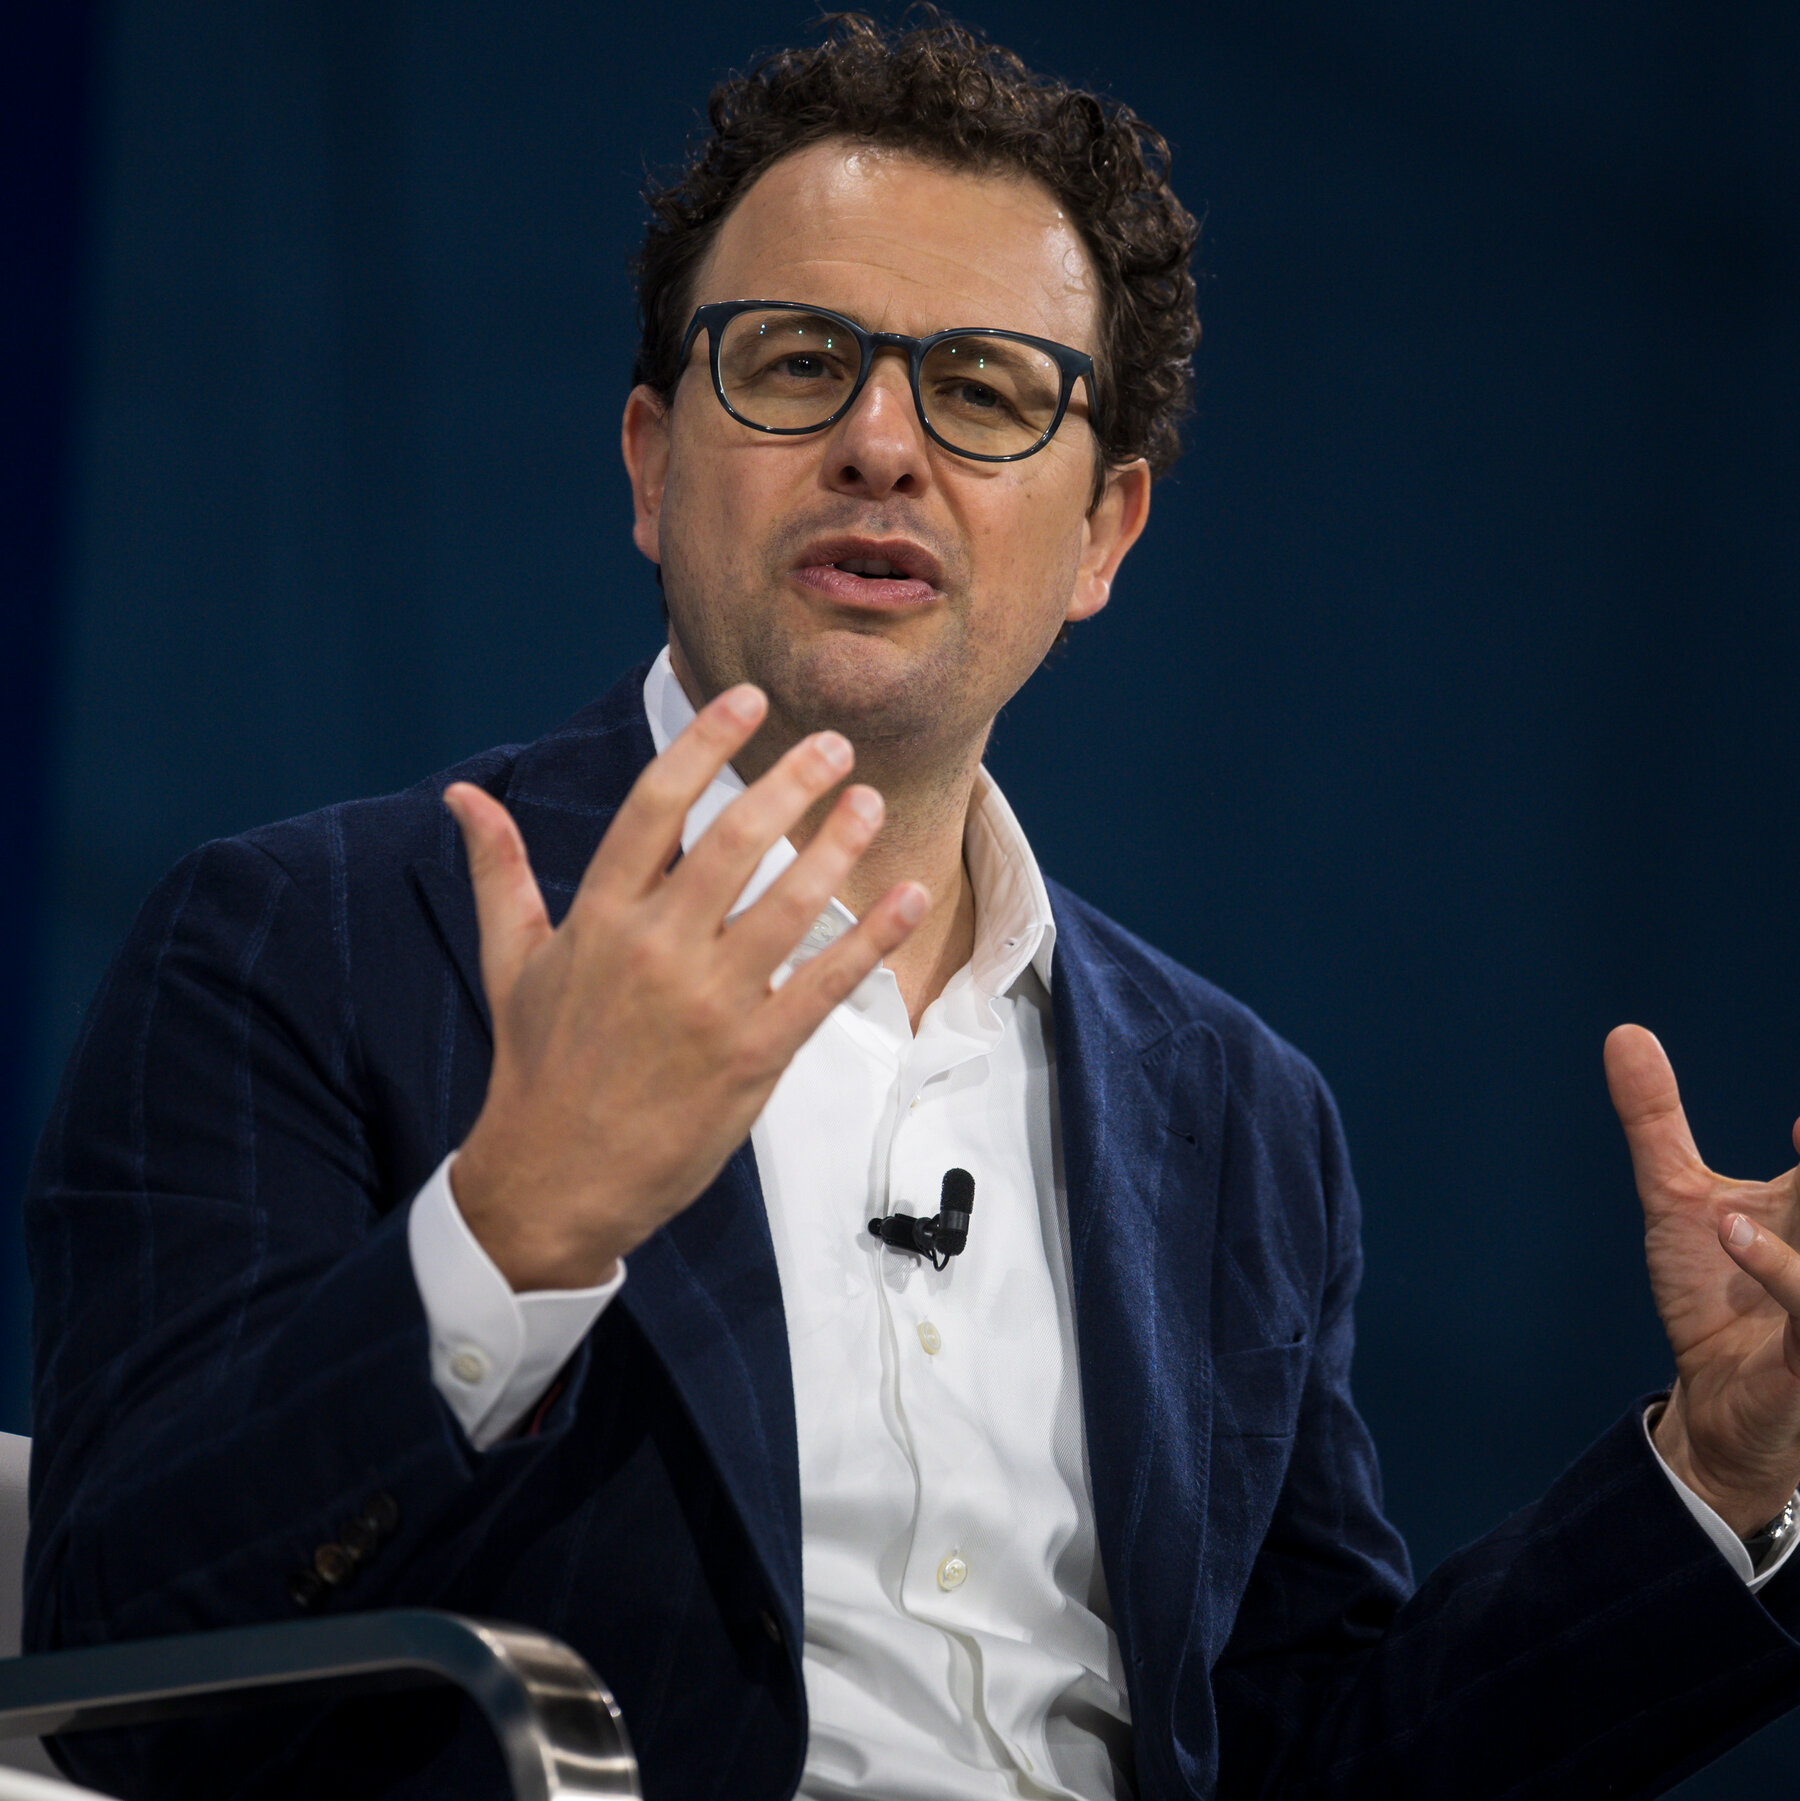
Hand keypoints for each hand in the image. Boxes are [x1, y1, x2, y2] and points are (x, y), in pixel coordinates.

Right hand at [441, 684, 925, 1290]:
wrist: (553, 1179)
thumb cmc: (535, 1064)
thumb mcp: (509, 960)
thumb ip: (499, 870)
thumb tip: (463, 794)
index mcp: (599, 917)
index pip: (656, 804)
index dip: (706, 743)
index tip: (750, 702)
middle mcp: (656, 949)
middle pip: (734, 841)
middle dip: (791, 781)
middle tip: (835, 745)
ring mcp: (709, 1004)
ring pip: (790, 905)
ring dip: (839, 846)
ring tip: (872, 803)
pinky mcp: (753, 1056)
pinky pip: (825, 983)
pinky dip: (875, 939)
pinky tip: (911, 896)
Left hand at [1606, 1024, 1799, 1534]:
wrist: (1713, 1405)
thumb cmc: (1716, 1299)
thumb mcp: (1678, 1199)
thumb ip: (1656, 1120)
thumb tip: (1625, 1032)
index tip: (1791, 1115)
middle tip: (1799, 1134)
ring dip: (1792, 1240)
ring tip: (1728, 1217)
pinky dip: (1784, 1274)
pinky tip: (1734, 1236)